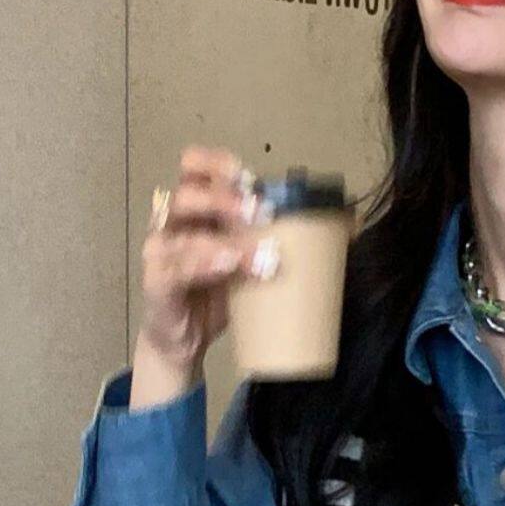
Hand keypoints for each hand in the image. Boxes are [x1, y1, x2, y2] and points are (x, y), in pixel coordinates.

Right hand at [137, 143, 278, 374]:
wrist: (185, 341)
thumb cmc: (217, 294)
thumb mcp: (251, 260)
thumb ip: (278, 238)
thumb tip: (348, 227)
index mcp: (195, 209)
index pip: (193, 168)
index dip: (216, 164)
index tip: (246, 175)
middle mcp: (173, 224)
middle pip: (188, 195)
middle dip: (225, 200)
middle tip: (259, 212)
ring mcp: (160, 253)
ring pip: (184, 233)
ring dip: (224, 239)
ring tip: (256, 253)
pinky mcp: (157, 283)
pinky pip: (175, 269)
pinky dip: (203, 264)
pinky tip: (228, 264)